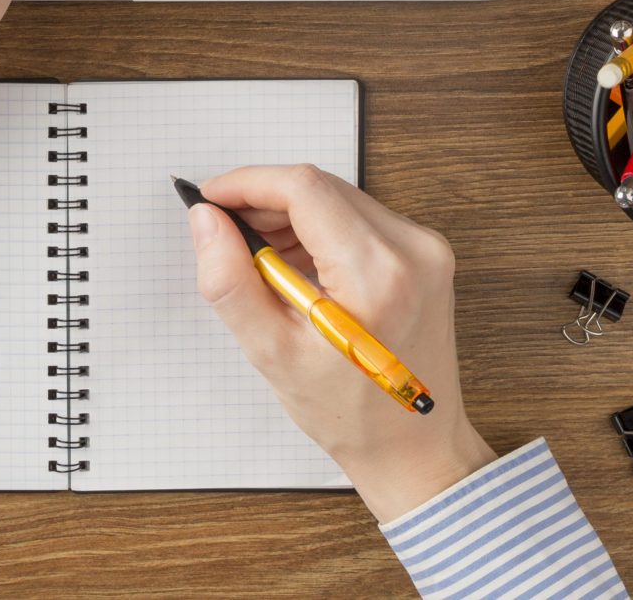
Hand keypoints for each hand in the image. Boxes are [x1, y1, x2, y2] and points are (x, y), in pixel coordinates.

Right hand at [189, 165, 495, 521]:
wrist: (414, 448)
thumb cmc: (350, 414)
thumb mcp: (272, 352)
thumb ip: (230, 280)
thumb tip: (206, 221)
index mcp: (377, 273)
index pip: (304, 189)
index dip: (248, 184)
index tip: (210, 199)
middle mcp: (412, 250)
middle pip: (321, 188)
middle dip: (265, 201)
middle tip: (225, 233)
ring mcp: (426, 249)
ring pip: (338, 199)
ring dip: (291, 215)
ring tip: (259, 259)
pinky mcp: (426, 255)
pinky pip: (360, 218)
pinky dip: (320, 229)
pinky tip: (297, 265)